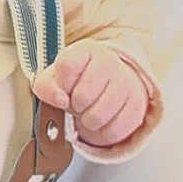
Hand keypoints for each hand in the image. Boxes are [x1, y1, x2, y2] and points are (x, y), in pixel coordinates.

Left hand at [32, 41, 147, 148]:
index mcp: (86, 50)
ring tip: (89, 109)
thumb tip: (60, 99)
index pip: (67, 67)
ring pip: (96, 117)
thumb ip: (46, 87)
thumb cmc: (79, 81)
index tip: (65, 86)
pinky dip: (103, 131)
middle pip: (82, 96)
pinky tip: (103, 118)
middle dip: (75, 105)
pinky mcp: (137, 105)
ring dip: (87, 119)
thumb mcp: (55, 79)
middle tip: (78, 100)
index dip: (62, 84)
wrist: (112, 83)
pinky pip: (112, 131)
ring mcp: (126, 83)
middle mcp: (109, 62)